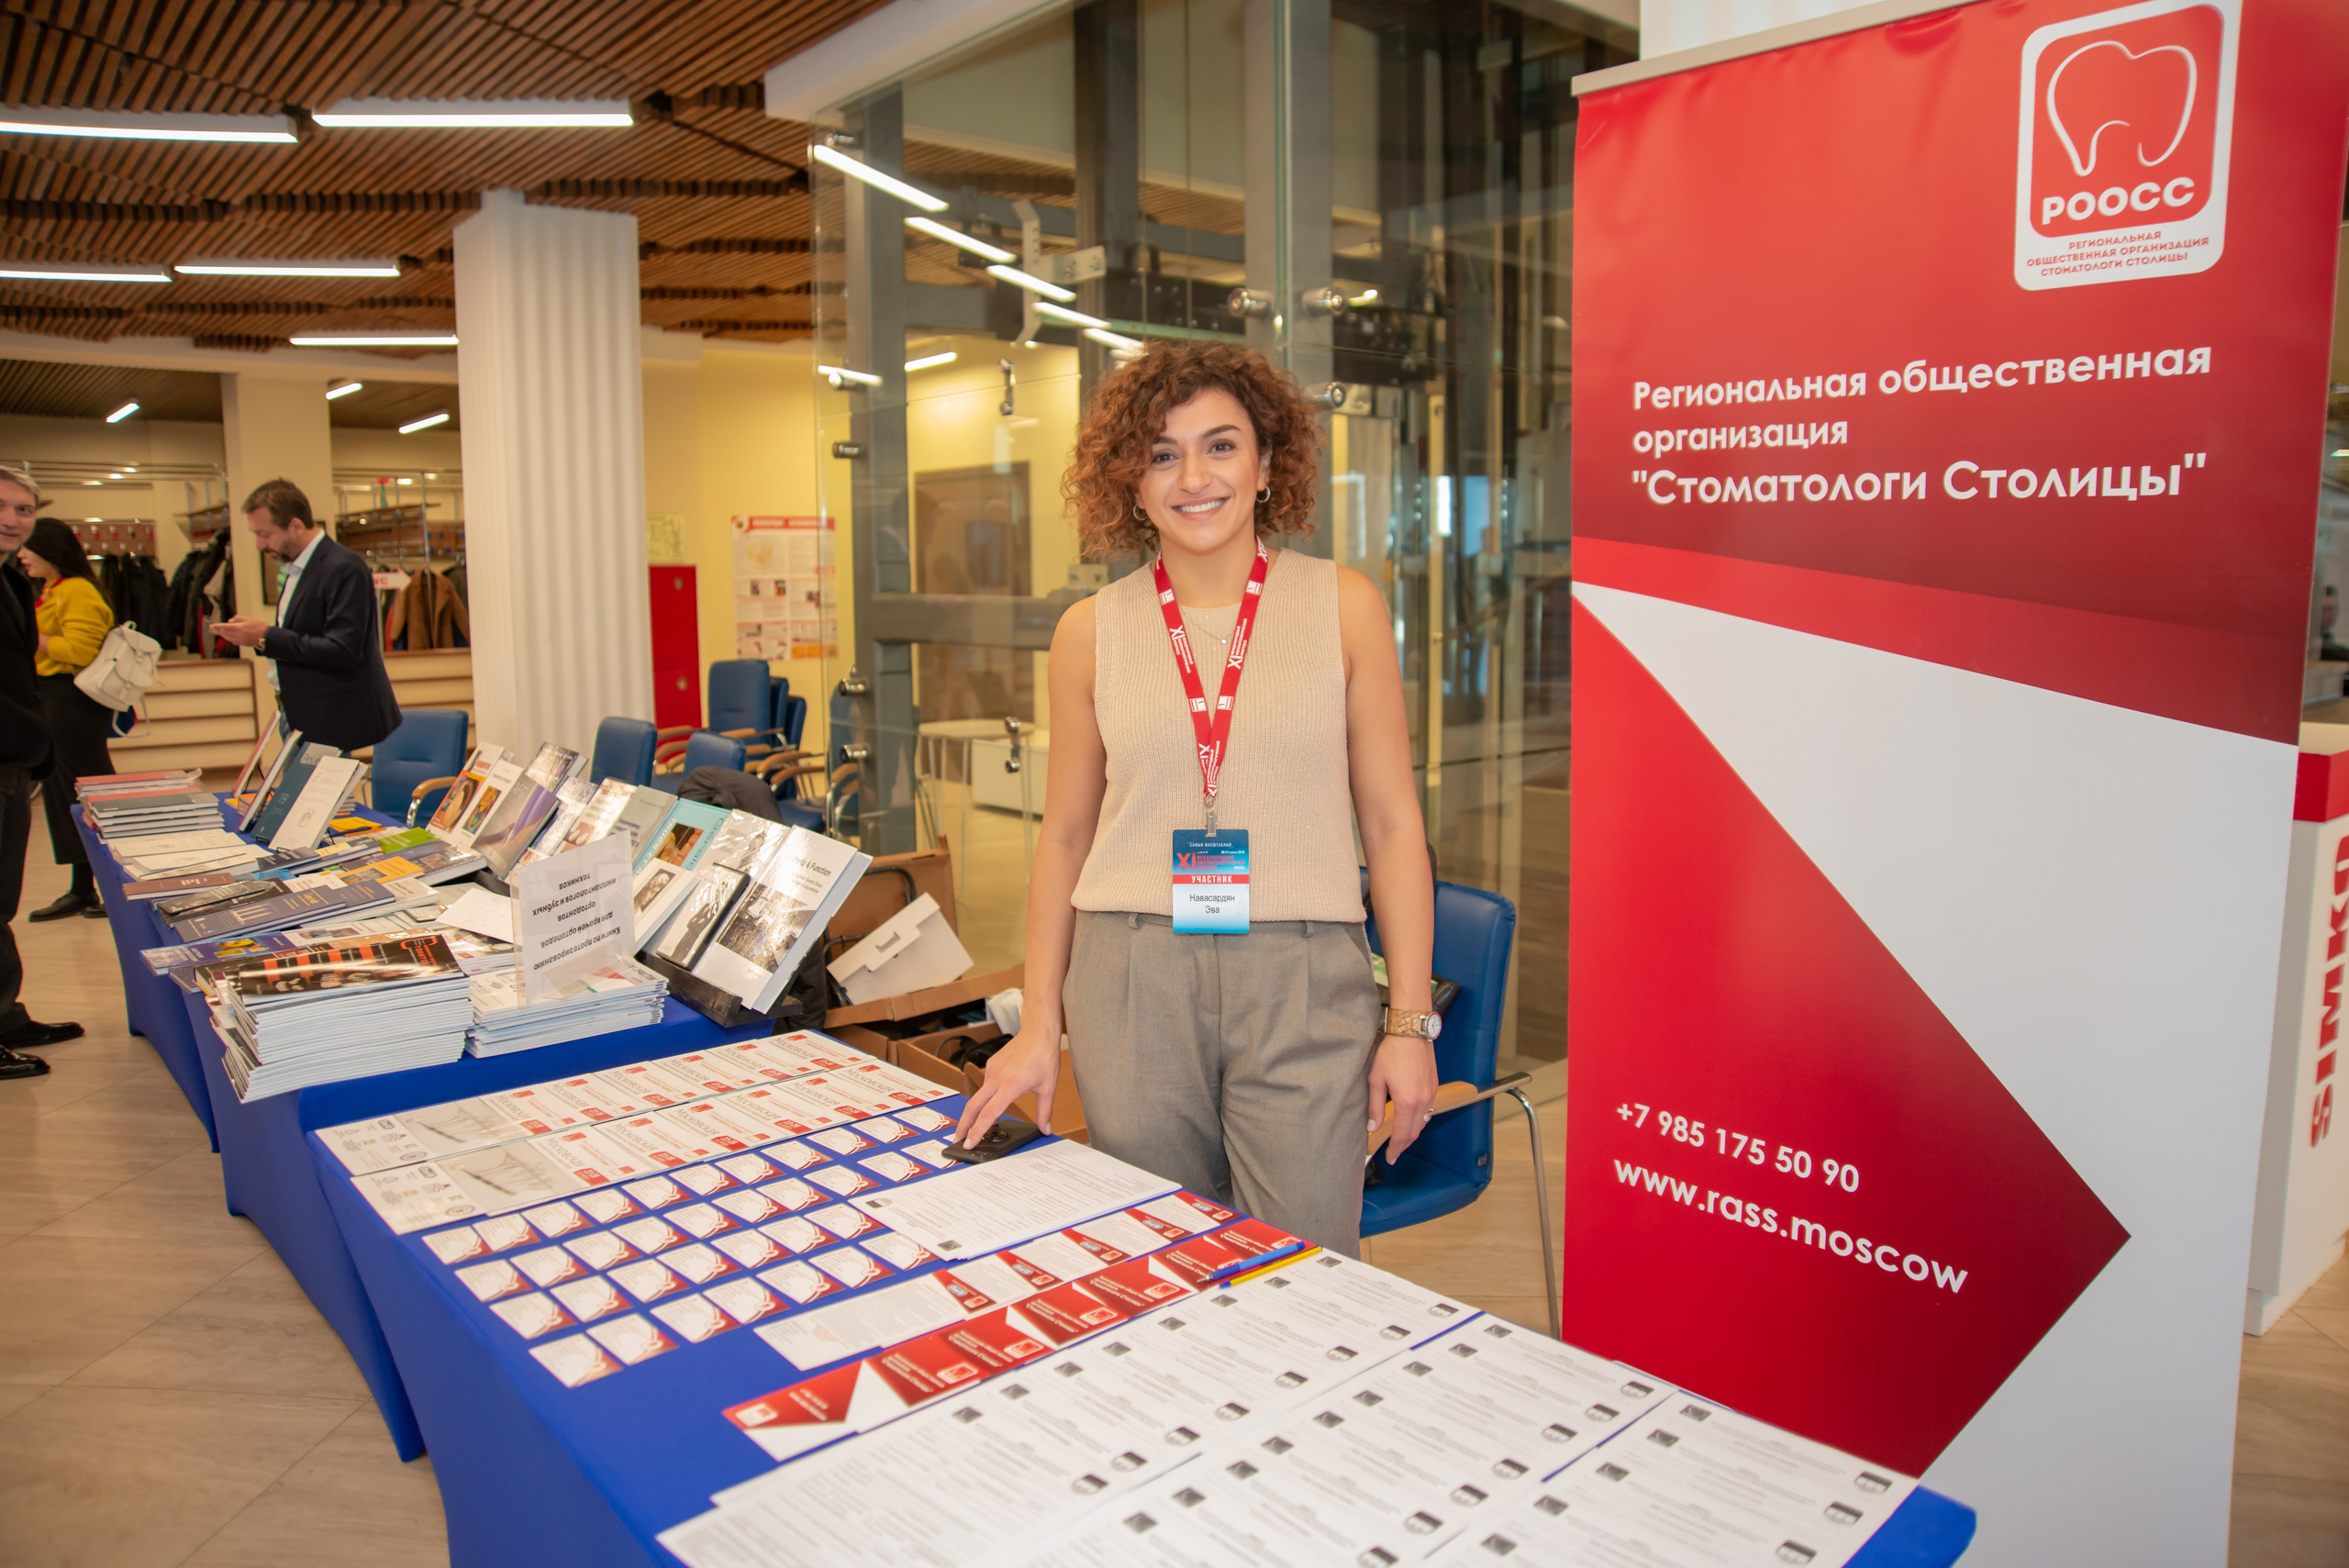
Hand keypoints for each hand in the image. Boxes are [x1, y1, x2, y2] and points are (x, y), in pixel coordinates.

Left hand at [213, 616, 267, 648]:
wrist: (267, 637)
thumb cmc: (260, 627)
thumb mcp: (249, 619)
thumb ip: (238, 618)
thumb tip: (230, 620)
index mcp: (239, 628)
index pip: (225, 626)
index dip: (217, 626)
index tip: (212, 625)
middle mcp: (238, 635)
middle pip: (225, 633)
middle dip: (218, 630)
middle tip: (214, 628)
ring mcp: (240, 640)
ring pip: (228, 638)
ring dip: (223, 635)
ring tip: (220, 632)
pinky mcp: (243, 644)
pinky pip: (233, 641)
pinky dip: (229, 638)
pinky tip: (228, 637)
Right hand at [953, 1024, 1060, 1148]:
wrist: (1038, 1032)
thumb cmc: (1044, 1057)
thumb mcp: (1048, 1088)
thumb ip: (1044, 1112)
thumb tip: (1045, 1129)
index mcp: (1010, 1086)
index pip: (988, 1114)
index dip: (977, 1132)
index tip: (969, 1144)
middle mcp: (997, 1078)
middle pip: (973, 1107)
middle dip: (963, 1126)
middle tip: (959, 1140)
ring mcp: (991, 1070)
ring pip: (978, 1096)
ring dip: (975, 1113)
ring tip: (976, 1127)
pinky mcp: (991, 1065)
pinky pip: (985, 1086)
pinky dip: (984, 1099)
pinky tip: (991, 1104)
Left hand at [1367, 1033, 1437, 1163]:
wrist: (1411, 1033)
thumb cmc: (1392, 1053)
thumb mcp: (1376, 1080)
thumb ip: (1375, 1106)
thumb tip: (1372, 1127)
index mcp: (1407, 1101)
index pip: (1401, 1134)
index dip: (1395, 1148)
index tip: (1389, 1157)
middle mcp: (1423, 1101)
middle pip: (1414, 1132)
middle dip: (1404, 1145)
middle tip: (1394, 1152)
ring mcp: (1431, 1094)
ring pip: (1423, 1122)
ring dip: (1412, 1133)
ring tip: (1400, 1138)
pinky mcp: (1434, 1086)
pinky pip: (1428, 1110)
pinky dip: (1419, 1120)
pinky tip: (1410, 1119)